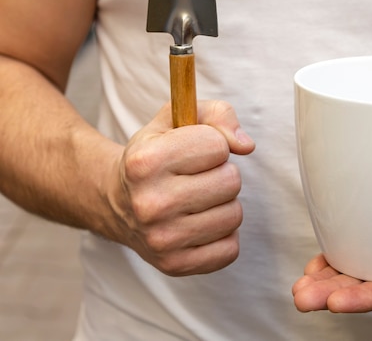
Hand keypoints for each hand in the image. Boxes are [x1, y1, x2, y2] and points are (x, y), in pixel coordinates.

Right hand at [105, 100, 254, 275]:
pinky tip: (199, 224)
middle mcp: (149, 203)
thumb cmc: (156, 154)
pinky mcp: (175, 265)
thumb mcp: (176, 119)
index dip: (213, 145)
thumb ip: (217, 114)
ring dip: (223, 204)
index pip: (218, 146)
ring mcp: (161, 239)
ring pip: (234, 214)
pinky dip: (222, 235)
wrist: (116, 203)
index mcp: (145, 162)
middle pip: (231, 181)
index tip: (193, 152)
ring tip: (197, 200)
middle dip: (221, 174)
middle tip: (196, 178)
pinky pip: (231, 248)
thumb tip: (246, 146)